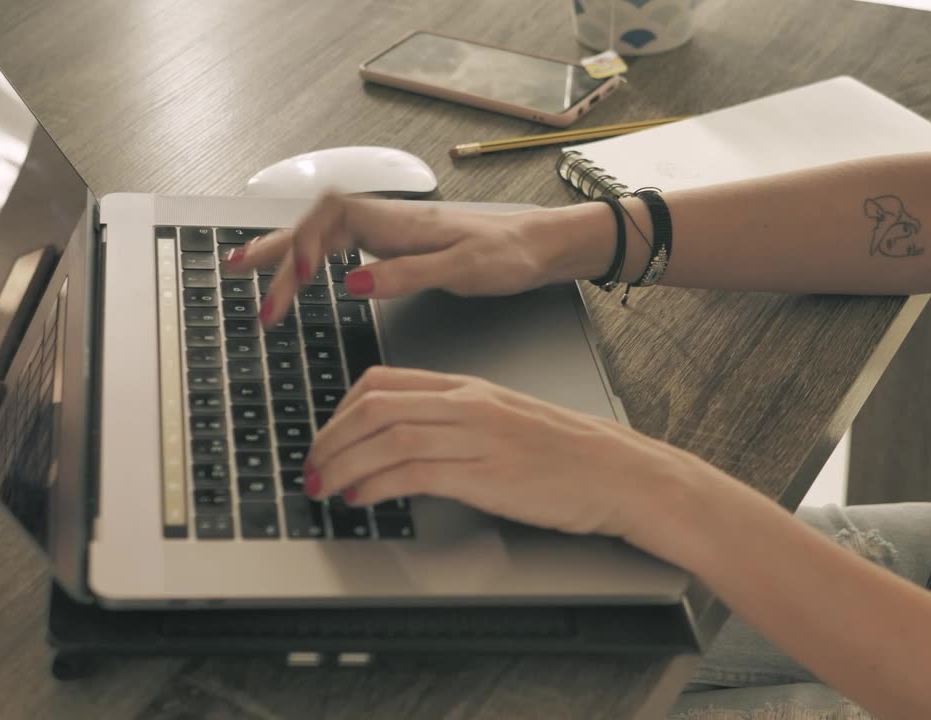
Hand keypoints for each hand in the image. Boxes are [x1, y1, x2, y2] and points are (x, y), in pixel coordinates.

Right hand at [229, 193, 614, 324]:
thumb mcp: (462, 271)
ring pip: (324, 235)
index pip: (330, 220)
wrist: (544, 246)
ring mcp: (391, 232)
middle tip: (238, 276)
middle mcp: (388, 221)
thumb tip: (351, 284)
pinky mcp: (398, 246)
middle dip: (276, 250)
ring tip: (248, 271)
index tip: (291, 280)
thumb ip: (406, 276)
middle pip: (316, 226)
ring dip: (287, 252)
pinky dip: (314, 256)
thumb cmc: (511, 254)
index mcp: (398, 222)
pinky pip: (341, 245)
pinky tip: (304, 270)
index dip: (302, 244)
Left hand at [302, 366, 714, 544]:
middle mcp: (467, 404)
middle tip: (310, 468)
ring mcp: (477, 436)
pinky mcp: (486, 473)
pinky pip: (414, 472)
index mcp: (469, 387)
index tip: (324, 438)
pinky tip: (361, 500)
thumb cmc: (568, 454)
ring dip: (342, 465)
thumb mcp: (505, 423)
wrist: (620, 473)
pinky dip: (377, 485)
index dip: (340, 410)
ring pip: (386, 437)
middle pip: (374, 407)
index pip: (383, 381)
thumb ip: (455, 426)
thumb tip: (403, 447)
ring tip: (323, 488)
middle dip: (329, 439)